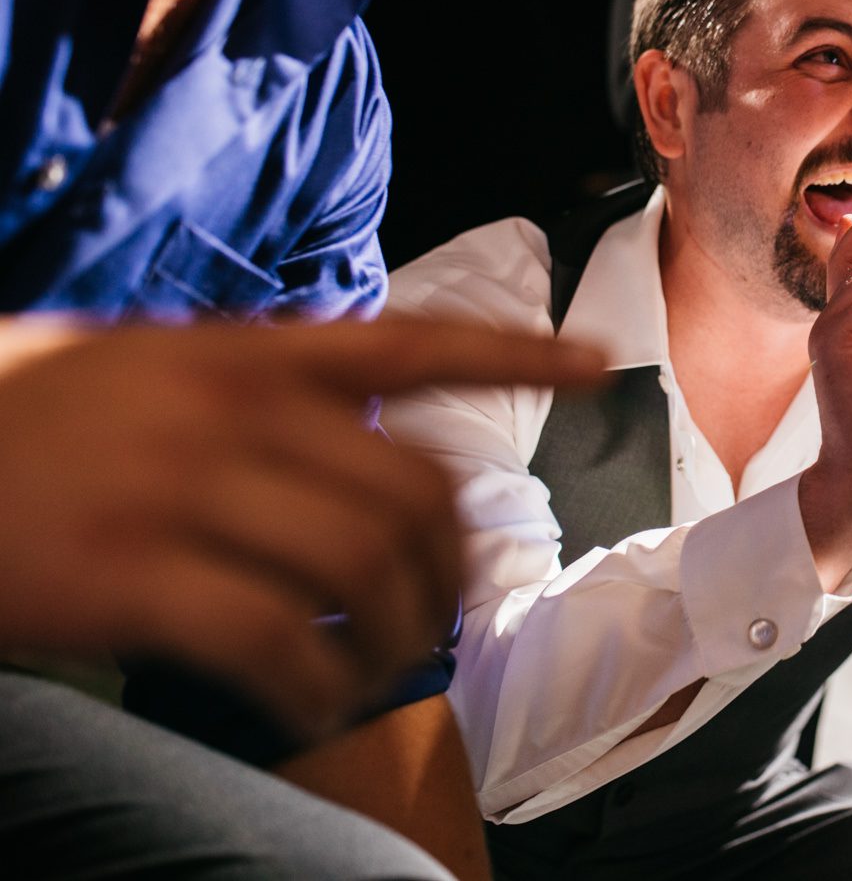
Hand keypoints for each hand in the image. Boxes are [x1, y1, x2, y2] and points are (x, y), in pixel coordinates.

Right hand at [0, 317, 604, 739]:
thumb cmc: (28, 419)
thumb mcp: (148, 365)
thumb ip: (257, 387)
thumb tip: (363, 430)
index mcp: (245, 351)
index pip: (414, 343)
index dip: (516, 357)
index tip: (598, 366)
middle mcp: (231, 408)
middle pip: (412, 490)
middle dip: (450, 568)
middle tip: (442, 615)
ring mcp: (177, 488)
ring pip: (360, 567)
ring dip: (395, 638)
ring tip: (378, 671)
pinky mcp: (124, 575)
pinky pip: (269, 640)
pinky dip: (314, 684)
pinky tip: (313, 703)